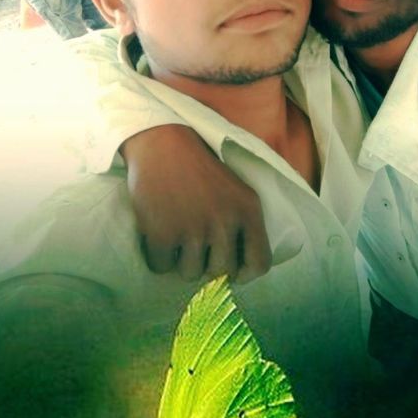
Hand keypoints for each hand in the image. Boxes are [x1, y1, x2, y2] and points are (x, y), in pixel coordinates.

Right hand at [122, 124, 271, 281]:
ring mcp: (193, 228)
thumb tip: (240, 273)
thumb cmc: (200, 172)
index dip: (244, 273)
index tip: (231, 270)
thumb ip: (243, 227)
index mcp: (248, 210)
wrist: (162, 144)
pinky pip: (161, 267)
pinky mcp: (162, 232)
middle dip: (206, 263)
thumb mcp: (237, 192)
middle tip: (194, 242)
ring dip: (180, 261)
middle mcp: (225, 221)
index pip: (260, 263)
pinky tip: (158, 234)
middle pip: (221, 272)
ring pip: (190, 273)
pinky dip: (157, 256)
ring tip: (176, 233)